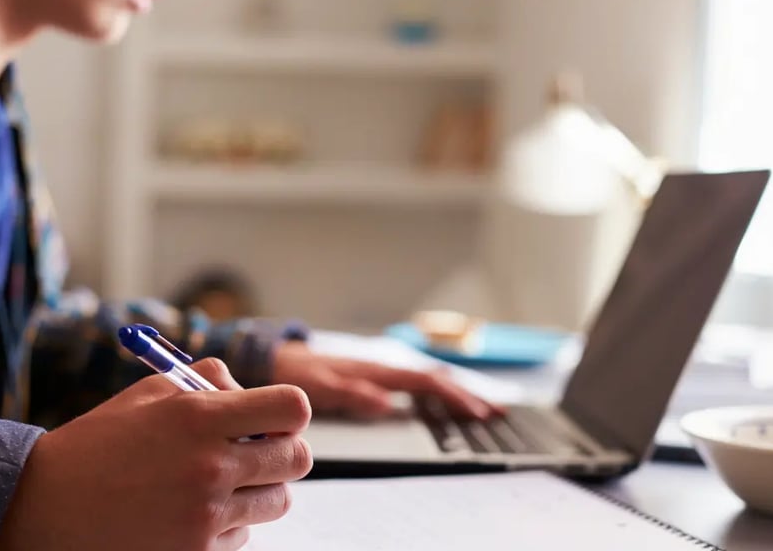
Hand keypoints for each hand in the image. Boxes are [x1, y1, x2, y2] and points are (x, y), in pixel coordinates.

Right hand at [0, 359, 313, 550]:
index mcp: (199, 416)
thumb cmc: (98, 444)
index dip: (290, 412)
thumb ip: (207, 381)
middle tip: (256, 451)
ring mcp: (206, 515)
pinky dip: (229, 524)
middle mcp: (210, 465)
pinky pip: (244, 535)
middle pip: (297, 459)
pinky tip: (191, 513)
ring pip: (277, 500)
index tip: (274, 418)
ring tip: (219, 482)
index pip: (293, 408)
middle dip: (284, 451)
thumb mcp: (149, 393)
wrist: (42, 509)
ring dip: (259, 490)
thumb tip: (251, 391)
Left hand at [273, 342, 503, 420]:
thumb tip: (386, 404)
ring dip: (455, 392)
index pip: (425, 382)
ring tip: (482, 406)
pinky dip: (436, 391)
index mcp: (375, 371)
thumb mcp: (321, 387)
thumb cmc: (296, 375)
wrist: (276, 360)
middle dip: (466, 394)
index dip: (454, 397)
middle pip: (434, 379)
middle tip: (496, 412)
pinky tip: (443, 400)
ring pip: (426, 379)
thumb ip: (353, 394)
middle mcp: (382, 367)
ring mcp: (379, 371)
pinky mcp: (373, 377)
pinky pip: (413, 383)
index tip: (477, 412)